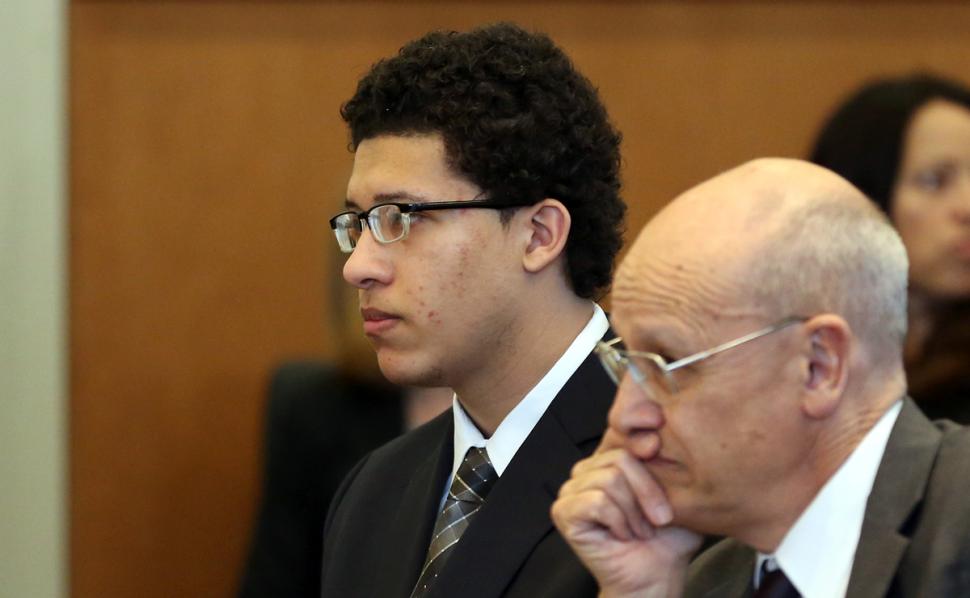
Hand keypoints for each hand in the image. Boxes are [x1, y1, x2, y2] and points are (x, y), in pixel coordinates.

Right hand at [551, 430, 701, 597]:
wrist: (655, 576)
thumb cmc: (667, 539)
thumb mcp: (678, 493)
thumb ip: (669, 461)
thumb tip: (654, 437)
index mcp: (609, 459)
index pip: (623, 434)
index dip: (641, 435)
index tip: (658, 437)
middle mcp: (587, 470)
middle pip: (620, 458)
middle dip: (648, 492)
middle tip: (659, 519)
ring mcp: (571, 490)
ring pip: (610, 480)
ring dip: (634, 513)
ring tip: (639, 530)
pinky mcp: (563, 511)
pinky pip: (598, 502)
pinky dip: (618, 522)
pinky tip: (622, 535)